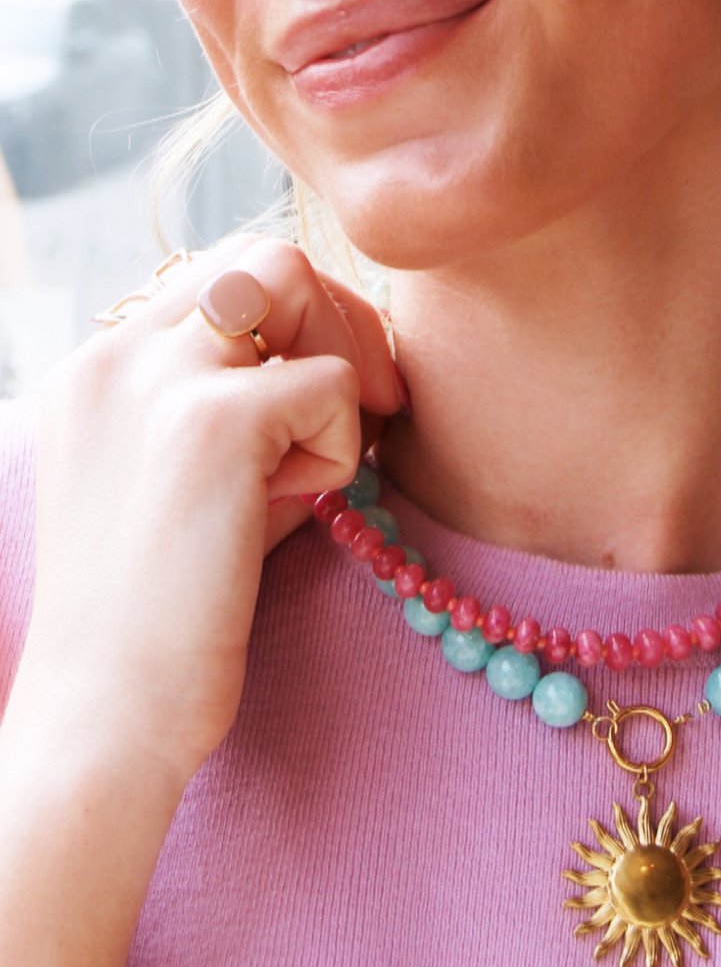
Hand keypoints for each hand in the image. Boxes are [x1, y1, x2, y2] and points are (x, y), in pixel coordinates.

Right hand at [19, 237, 402, 784]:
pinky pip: (332, 385)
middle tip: (369, 410)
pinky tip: (297, 509)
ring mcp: (158, 379)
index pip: (231, 275)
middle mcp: (119, 352)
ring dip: (337, 370)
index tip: (339, 396)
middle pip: (269, 254)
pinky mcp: (210, 425)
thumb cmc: (174, 609)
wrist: (112, 712)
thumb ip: (251, 409)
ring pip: (296, 282)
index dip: (307, 320)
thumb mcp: (203, 483)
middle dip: (342, 323)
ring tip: (308, 470)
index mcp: (106, 366)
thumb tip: (354, 366)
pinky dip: (342, 446)